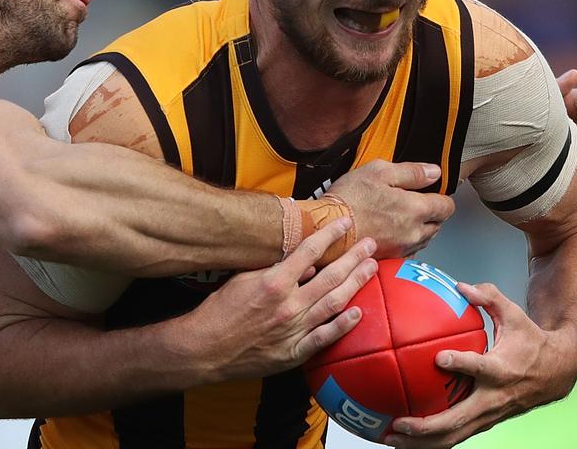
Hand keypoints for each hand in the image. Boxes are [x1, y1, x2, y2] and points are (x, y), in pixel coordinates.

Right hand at [182, 219, 377, 383]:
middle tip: (371, 245)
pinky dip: (343, 326)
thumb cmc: (219, 311)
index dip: (330, 234)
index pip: (310, 251)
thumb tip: (305, 262)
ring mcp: (294, 329)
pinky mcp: (294, 352)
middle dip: (354, 258)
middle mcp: (288, 304)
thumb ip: (273, 268)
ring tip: (371, 269)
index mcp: (274, 282)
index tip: (345, 223)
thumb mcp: (241, 279)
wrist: (205, 348)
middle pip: (331, 276)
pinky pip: (325, 337)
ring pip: (334, 303)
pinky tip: (359, 313)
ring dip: (356, 284)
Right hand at [329, 160, 454, 258]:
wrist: (324, 226)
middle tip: (411, 203)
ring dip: (418, 229)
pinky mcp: (389, 258)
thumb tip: (434, 172)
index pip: (447, 206)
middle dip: (431, 214)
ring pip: (424, 239)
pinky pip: (408, 250)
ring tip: (398, 216)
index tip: (429, 192)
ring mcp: (401, 248)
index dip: (440, 196)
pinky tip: (389, 231)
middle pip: (438, 225)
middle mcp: (413, 233)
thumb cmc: (348, 198)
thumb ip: (412, 172)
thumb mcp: (379, 171)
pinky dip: (404, 241)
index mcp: (415, 209)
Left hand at [382, 282, 576, 448]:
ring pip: (454, 436)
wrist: (558, 372)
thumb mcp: (515, 315)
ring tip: (390, 439)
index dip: (461, 364)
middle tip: (396, 422)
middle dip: (426, 425)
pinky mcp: (485, 422)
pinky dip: (430, 441)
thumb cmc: (531, 341)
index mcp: (501, 369)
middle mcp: (493, 398)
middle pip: (458, 419)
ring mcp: (489, 415)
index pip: (480, 368)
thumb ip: (489, 297)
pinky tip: (403, 439)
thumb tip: (460, 285)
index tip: (439, 358)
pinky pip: (456, 435)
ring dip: (422, 442)